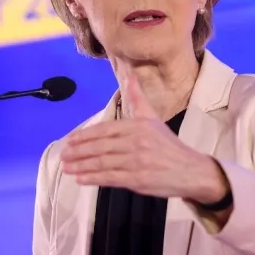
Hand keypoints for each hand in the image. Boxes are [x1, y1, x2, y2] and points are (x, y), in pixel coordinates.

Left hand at [59, 65, 228, 203]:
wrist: (192, 171)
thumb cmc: (168, 145)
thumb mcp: (153, 118)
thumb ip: (137, 98)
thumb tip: (129, 75)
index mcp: (138, 126)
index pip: (105, 130)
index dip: (85, 136)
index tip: (69, 140)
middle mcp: (136, 142)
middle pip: (101, 147)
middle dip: (79, 151)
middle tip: (63, 155)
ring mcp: (137, 162)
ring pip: (103, 163)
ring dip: (82, 166)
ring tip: (67, 168)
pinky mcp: (139, 179)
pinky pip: (111, 178)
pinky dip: (94, 178)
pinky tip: (81, 179)